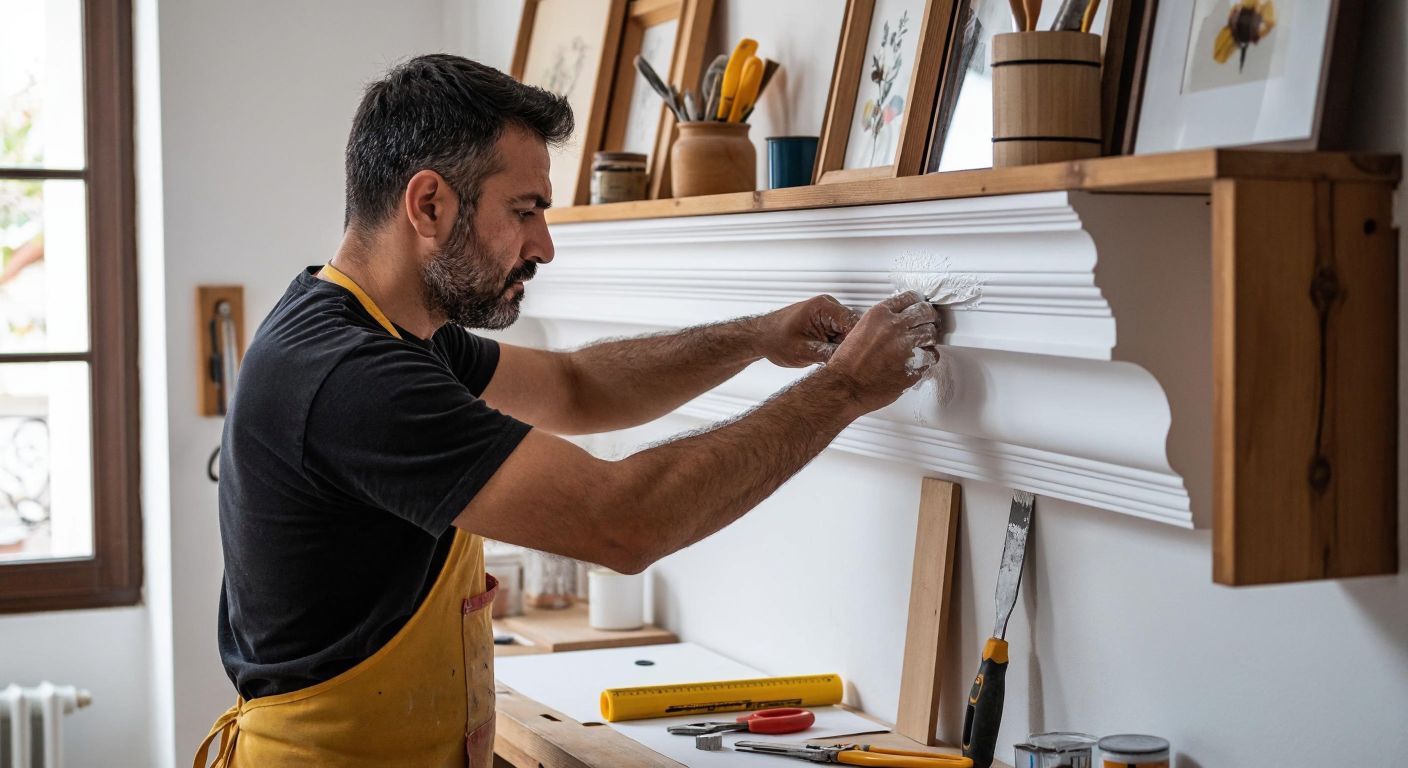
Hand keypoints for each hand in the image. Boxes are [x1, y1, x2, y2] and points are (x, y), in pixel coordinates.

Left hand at [757, 295, 860, 367]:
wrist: (760, 337)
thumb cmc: (773, 339)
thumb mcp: (802, 351)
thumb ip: (827, 354)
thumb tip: (849, 360)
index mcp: (823, 306)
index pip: (854, 322)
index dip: (859, 343)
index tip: (860, 360)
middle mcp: (829, 307)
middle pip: (855, 328)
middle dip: (852, 347)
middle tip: (847, 365)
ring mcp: (829, 316)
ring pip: (849, 335)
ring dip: (844, 349)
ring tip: (834, 362)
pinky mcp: (827, 325)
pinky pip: (840, 337)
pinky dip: (838, 349)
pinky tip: (829, 359)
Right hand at [823, 292, 941, 410]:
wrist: (845, 386)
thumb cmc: (848, 363)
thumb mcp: (860, 329)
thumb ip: (882, 321)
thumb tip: (898, 318)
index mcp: (880, 314)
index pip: (910, 297)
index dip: (918, 302)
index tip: (920, 306)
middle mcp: (895, 327)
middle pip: (926, 312)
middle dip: (929, 317)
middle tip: (930, 322)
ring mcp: (907, 347)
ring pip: (932, 334)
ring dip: (929, 338)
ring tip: (923, 343)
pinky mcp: (914, 366)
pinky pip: (931, 357)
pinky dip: (927, 357)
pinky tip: (919, 359)